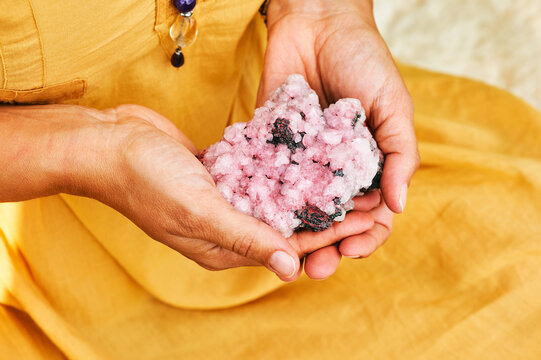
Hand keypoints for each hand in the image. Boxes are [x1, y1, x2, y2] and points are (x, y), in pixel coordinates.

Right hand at [0, 104, 375, 280]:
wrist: (107, 143)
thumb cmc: (146, 180)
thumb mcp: (198, 210)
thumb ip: (245, 237)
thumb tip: (291, 267)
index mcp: (223, 247)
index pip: (290, 244)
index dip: (332, 232)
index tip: (369, 218)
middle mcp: (227, 227)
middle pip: (289, 223)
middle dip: (329, 211)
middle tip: (370, 195)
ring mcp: (222, 199)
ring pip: (276, 198)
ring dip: (310, 188)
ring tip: (347, 175)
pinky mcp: (217, 174)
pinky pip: (257, 175)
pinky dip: (282, 170)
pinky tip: (307, 158)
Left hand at [258, 0, 419, 277]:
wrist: (316, 23)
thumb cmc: (363, 61)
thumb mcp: (393, 106)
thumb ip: (400, 155)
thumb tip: (400, 205)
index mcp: (370, 165)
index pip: (374, 215)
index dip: (366, 239)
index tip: (352, 251)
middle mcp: (336, 170)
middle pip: (334, 222)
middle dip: (327, 249)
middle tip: (315, 270)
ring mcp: (303, 162)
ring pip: (300, 211)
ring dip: (295, 237)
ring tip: (286, 255)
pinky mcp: (273, 147)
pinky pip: (269, 180)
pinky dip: (265, 203)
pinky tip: (257, 222)